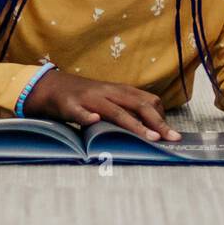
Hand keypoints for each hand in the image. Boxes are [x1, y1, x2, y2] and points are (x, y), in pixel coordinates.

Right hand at [24, 69, 181, 142]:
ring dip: (134, 124)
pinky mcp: (70, 106)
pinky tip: (93, 121)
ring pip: (115, 111)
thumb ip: (127, 107)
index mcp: (120, 91)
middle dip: (157, 123)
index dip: (161, 116)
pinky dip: (87, 117)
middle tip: (171, 138)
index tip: (170, 133)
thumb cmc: (86, 96)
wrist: (53, 86)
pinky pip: (80, 112)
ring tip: (149, 137)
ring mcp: (90, 99)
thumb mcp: (110, 97)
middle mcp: (109, 92)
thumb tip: (152, 124)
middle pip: (138, 105)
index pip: (148, 101)